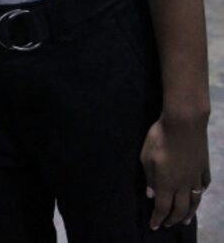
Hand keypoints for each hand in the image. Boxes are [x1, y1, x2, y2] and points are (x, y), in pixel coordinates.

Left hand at [140, 114, 210, 229]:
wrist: (184, 123)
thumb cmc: (159, 137)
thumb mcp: (146, 157)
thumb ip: (149, 178)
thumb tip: (150, 195)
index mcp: (166, 183)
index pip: (162, 207)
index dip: (158, 218)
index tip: (154, 226)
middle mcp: (183, 184)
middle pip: (180, 208)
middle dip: (173, 219)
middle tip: (168, 225)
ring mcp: (196, 176)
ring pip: (194, 201)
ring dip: (190, 213)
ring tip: (186, 221)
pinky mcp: (204, 167)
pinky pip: (204, 185)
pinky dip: (200, 193)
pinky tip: (198, 194)